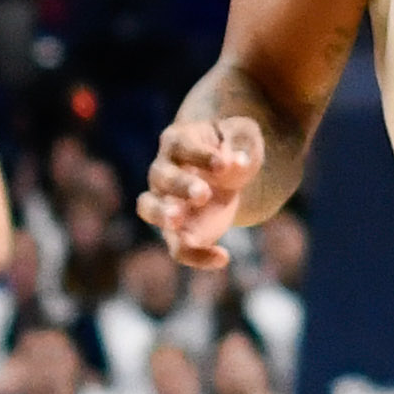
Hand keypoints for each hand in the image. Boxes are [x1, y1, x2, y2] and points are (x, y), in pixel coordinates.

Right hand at [141, 115, 265, 269]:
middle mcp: (163, 170)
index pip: (183, 146)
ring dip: (162, 215)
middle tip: (202, 194)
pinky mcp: (176, 230)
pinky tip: (222, 257)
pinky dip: (196, 256)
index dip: (201, 156)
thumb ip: (240, 143)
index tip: (224, 164)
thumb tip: (239, 162)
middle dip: (181, 186)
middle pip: (162, 177)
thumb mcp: (242, 135)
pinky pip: (177, 246)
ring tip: (176, 222)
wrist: (225, 171)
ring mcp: (164, 201)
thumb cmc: (230, 146)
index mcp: (178, 141)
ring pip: (150, 208)